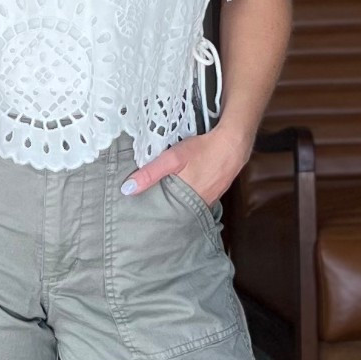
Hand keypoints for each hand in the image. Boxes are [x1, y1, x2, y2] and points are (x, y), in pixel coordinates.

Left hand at [120, 122, 250, 210]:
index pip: (164, 215)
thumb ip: (150, 173)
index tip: (138, 213)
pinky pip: (197, 200)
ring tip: (160, 200)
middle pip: (175, 212)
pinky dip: (188, 198)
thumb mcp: (173, 158)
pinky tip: (182, 190)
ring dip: (175, 204)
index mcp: (186, 202)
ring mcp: (208, 201)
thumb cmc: (203, 150)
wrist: (233, 144)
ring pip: (187, 207)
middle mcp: (198, 206)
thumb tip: (127, 189)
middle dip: (162, 211)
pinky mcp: (214, 194)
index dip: (152, 214)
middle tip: (146, 208)